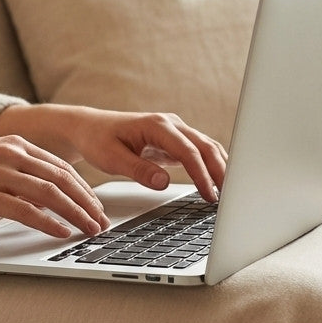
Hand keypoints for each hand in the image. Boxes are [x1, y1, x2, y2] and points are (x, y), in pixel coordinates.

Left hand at [0, 105, 227, 201]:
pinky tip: (221, 183)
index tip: (209, 195)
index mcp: (157, 126)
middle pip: (206, 146)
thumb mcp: (112, 158)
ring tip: (232, 193)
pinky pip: (200, 152)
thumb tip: (163, 183)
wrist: (90, 129)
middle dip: (221, 171)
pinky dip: (213, 165)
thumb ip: (138, 170)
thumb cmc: (98, 140)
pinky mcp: (175, 141)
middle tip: (231, 198)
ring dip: (221, 167)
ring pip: (207, 147)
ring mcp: (175, 131)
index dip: (201, 174)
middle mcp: (170, 124)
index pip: (188, 151)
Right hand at [0, 136, 110, 237]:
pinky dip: (48, 223)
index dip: (84, 188)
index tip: (97, 206)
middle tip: (102, 222)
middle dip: (87, 203)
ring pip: (50, 194)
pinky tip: (61, 232)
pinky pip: (25, 210)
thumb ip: (16, 171)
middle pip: (62, 179)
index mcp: (14, 145)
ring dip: (75, 214)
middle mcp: (10, 155)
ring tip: (90, 230)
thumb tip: (42, 193)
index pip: (61, 167)